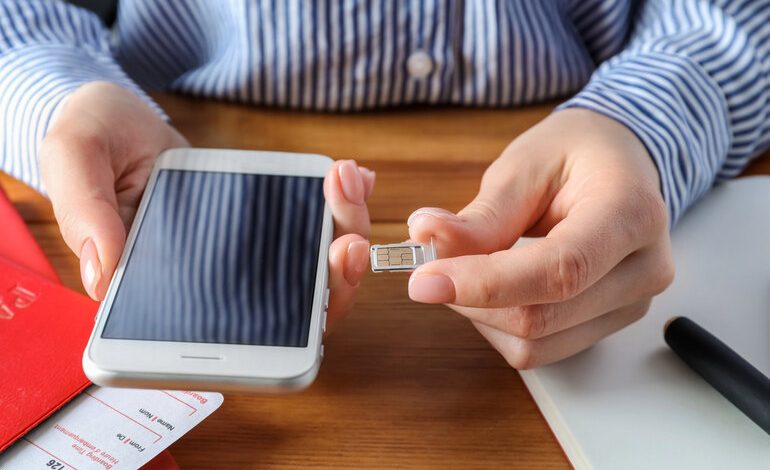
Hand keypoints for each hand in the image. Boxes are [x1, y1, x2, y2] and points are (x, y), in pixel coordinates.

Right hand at [40, 82, 373, 327]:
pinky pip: (307, 226)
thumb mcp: (73, 159)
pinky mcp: (260, 223)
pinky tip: (356, 177)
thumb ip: (85, 214)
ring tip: (348, 185)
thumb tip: (103, 278)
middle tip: (348, 238)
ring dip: (342, 231)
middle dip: (333, 277)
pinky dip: (338, 205)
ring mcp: (241, 253)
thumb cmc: (91, 139)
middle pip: (289, 307)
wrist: (115, 116)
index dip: (283, 333)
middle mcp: (210, 282)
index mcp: (160, 293)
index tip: (319, 295)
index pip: (228, 338)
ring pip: (308, 269)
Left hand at [407, 108, 673, 368]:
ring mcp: (632, 303)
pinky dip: (500, 326)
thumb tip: (425, 239)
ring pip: (536, 344)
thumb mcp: (525, 165)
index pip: (557, 270)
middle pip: (541, 318)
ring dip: (481, 315)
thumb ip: (481, 215)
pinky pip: (542, 350)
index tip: (423, 281)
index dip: (485, 283)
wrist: (620, 161)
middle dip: (469, 298)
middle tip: (428, 266)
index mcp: (631, 213)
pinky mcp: (610, 323)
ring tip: (467, 269)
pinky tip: (492, 289)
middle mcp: (643, 268)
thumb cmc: (575, 154)